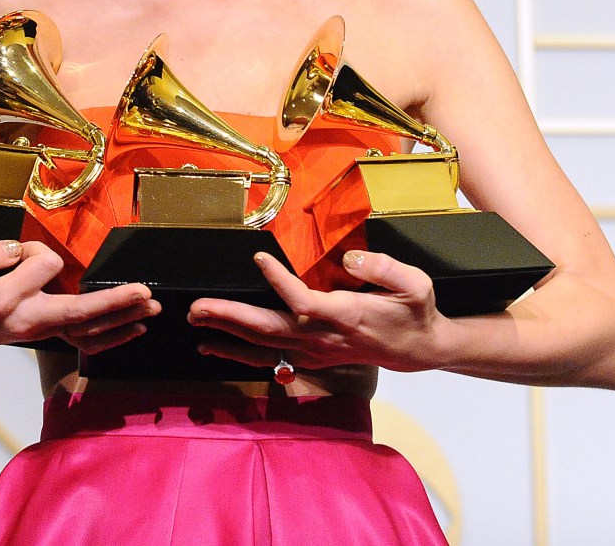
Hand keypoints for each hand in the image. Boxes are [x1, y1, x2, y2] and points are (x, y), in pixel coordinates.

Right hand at [0, 240, 158, 355]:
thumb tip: (12, 251)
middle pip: (79, 313)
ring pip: (88, 331)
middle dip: (113, 303)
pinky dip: (113, 336)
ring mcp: (41, 332)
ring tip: (150, 308)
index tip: (19, 252)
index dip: (36, 250)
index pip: (42, 265)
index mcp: (4, 300)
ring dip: (121, 319)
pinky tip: (136, 328)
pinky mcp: (48, 334)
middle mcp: (28, 321)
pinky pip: (85, 341)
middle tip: (143, 293)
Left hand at [188, 251, 447, 372]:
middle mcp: (324, 337)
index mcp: (346, 315)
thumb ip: (384, 268)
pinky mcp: (310, 356)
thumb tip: (351, 258)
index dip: (279, 283)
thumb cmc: (414, 312)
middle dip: (231, 319)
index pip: (304, 302)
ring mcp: (315, 351)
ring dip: (226, 335)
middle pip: (270, 329)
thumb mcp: (415, 285)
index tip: (259, 258)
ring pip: (264, 345)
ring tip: (195, 322)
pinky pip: (268, 356)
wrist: (418, 350)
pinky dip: (238, 352)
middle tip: (197, 308)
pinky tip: (212, 346)